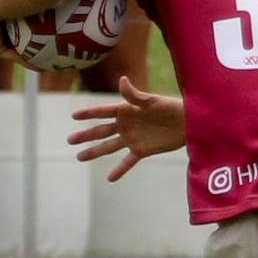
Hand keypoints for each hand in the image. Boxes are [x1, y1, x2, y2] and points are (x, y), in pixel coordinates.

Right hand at [68, 76, 187, 181]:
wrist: (187, 123)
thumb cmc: (170, 107)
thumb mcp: (151, 101)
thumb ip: (134, 94)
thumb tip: (122, 79)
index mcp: (126, 110)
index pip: (103, 112)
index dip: (89, 113)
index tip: (74, 115)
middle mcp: (126, 125)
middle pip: (101, 131)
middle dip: (85, 135)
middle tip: (70, 140)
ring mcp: (132, 138)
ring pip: (109, 147)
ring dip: (94, 152)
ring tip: (79, 157)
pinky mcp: (142, 150)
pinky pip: (128, 161)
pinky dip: (119, 170)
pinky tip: (110, 178)